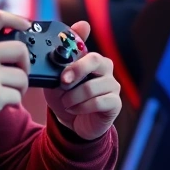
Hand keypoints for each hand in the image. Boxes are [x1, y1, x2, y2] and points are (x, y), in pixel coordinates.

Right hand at [0, 11, 31, 143]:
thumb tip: (8, 39)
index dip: (17, 19)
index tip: (26, 26)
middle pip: (19, 48)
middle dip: (24, 63)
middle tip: (17, 73)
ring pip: (22, 75)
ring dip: (18, 87)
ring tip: (5, 92)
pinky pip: (17, 96)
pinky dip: (12, 102)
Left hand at [42, 22, 121, 140]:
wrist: (72, 123)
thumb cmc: (65, 98)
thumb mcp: (54, 82)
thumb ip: (56, 67)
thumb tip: (55, 53)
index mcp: (90, 59)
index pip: (85, 46)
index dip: (73, 50)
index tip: (62, 59)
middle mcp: (105, 69)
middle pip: (95, 60)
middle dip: (76, 70)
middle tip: (62, 82)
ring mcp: (112, 85)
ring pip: (91, 87)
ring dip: (72, 97)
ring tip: (66, 103)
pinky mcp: (115, 102)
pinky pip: (98, 102)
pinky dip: (81, 108)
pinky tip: (75, 110)